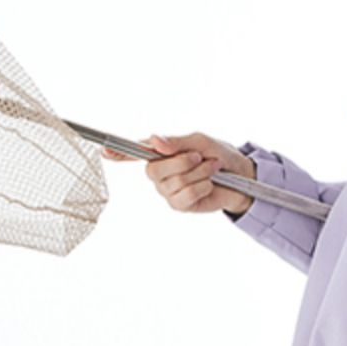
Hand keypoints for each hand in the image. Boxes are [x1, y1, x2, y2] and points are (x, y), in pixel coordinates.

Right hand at [100, 131, 256, 216]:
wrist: (241, 176)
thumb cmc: (218, 154)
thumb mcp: (199, 142)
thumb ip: (176, 142)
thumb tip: (155, 141)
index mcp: (160, 153)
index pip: (134, 152)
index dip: (119, 153)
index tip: (105, 151)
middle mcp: (159, 173)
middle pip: (153, 169)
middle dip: (181, 162)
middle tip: (198, 157)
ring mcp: (167, 190)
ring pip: (173, 182)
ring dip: (198, 173)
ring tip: (210, 169)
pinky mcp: (178, 204)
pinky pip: (184, 195)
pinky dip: (201, 187)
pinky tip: (208, 185)